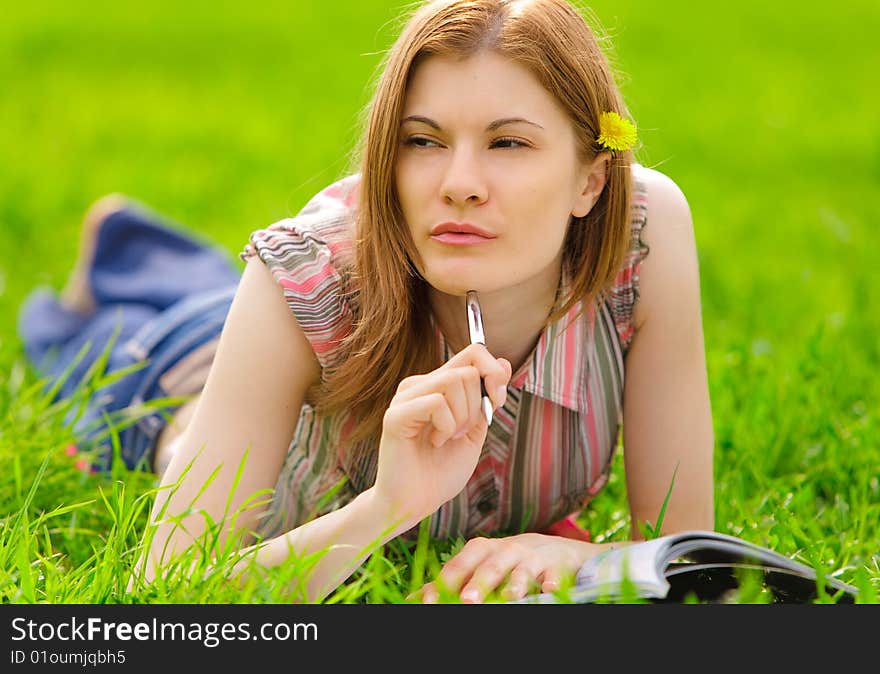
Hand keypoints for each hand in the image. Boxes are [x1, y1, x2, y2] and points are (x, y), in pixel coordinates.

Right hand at [373, 343, 511, 527]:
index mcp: (437, 385)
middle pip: (467, 370)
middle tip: (460, 433)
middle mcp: (419, 385)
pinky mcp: (396, 415)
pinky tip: (434, 442)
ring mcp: (406, 398)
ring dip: (461, 418)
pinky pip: (436, 403)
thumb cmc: (441, 471)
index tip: (497, 401)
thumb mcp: (476, 431)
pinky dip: (446, 427)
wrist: (415, 503)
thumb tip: (504, 364)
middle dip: (476, 407)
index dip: (493, 372)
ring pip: (453, 382)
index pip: (472, 353)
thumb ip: (487, 399)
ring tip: (446, 439)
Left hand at [413, 533, 596, 602]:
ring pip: (521, 571)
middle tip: (467, 601)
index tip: (431, 602)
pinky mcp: (554, 566)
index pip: (459, 566)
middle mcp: (504, 550)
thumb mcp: (477, 565)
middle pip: (489, 567)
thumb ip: (449, 580)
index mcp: (480, 550)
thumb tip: (413, 598)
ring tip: (509, 598)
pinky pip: (553, 575)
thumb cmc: (504, 561)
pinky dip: (550, 583)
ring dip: (514, 584)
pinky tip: (548, 591)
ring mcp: (530, 557)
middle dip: (478, 583)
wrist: (552, 549)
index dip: (445, 583)